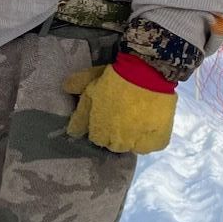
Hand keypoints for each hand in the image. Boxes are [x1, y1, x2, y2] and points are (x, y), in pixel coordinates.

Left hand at [62, 57, 176, 153]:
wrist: (147, 74)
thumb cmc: (115, 78)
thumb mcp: (91, 83)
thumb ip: (76, 88)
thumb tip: (65, 90)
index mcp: (98, 131)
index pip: (95, 138)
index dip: (100, 127)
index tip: (105, 116)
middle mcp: (116, 142)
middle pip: (113, 145)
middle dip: (114, 134)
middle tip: (121, 116)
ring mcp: (137, 143)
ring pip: (131, 147)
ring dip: (131, 138)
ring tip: (135, 122)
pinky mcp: (157, 140)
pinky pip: (150, 146)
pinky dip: (149, 140)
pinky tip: (149, 127)